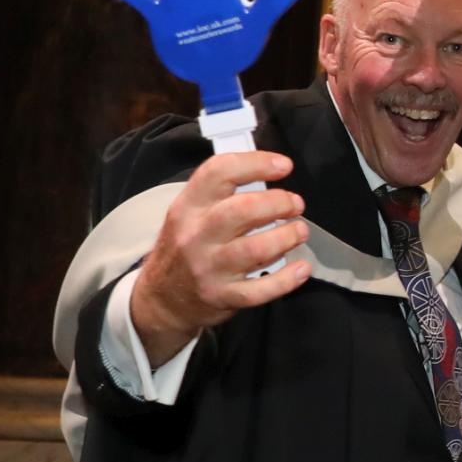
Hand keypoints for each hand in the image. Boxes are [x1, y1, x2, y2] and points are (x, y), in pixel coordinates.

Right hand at [125, 151, 311, 364]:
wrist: (160, 298)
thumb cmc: (185, 246)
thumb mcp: (190, 213)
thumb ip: (221, 193)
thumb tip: (268, 171)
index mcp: (188, 206)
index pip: (219, 172)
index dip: (256, 163)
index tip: (284, 166)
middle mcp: (196, 235)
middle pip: (242, 210)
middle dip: (278, 202)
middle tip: (296, 204)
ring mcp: (208, 268)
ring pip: (255, 249)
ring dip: (287, 236)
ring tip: (299, 231)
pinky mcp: (221, 296)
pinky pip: (259, 290)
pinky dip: (287, 279)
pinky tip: (301, 268)